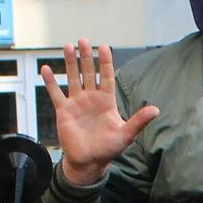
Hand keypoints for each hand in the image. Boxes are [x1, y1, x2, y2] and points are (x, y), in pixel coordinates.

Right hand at [42, 39, 160, 187]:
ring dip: (70, 63)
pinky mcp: (64, 111)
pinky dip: (50, 82)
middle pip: (88, 72)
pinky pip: (56, 93)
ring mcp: (76, 103)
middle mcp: (91, 98)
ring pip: (72, 78)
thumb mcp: (126, 134)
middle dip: (86, 57)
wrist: (89, 162)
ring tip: (68, 46)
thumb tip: (156, 110)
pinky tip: (46, 68)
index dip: (105, 62)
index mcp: (107, 101)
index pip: (106, 76)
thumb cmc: (109, 149)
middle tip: (83, 40)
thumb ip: (139, 121)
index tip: (103, 46)